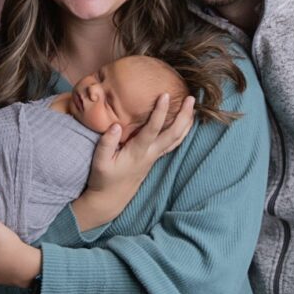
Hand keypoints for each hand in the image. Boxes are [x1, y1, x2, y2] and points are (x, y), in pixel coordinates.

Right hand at [72, 93, 194, 229]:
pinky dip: (182, 132)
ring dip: (186, 123)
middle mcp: (150, 154)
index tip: (165, 95)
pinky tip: (185, 123)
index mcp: (137, 152)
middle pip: (173, 134)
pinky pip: (173, 143)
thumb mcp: (99, 162)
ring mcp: (154, 156)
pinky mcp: (154, 158)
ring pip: (177, 139)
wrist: (111, 198)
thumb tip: (116, 125)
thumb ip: (106, 143)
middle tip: (191, 98)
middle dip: (183, 116)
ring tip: (194, 107)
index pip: (152, 129)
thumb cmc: (104, 178)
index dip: (160, 112)